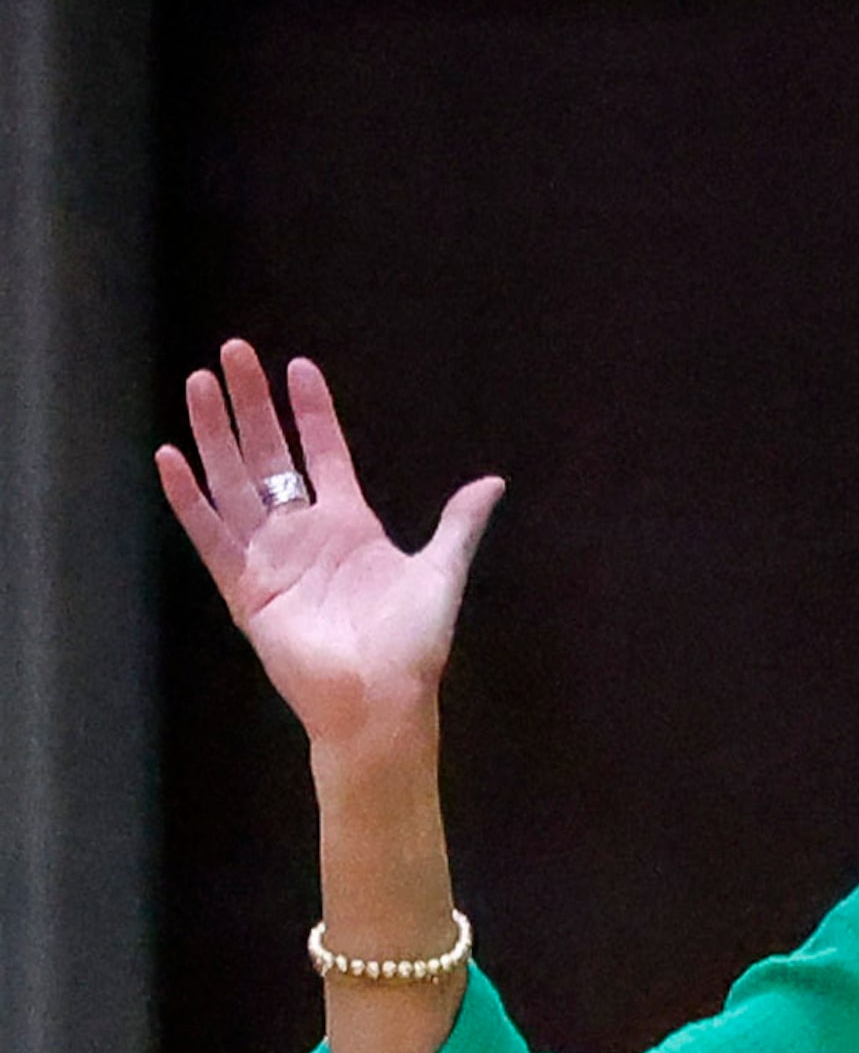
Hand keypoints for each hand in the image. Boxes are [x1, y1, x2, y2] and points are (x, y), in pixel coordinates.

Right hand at [155, 340, 503, 757]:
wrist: (382, 701)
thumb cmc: (413, 645)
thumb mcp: (440, 573)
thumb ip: (458, 525)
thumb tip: (492, 482)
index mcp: (349, 526)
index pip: (323, 453)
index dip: (311, 411)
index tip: (297, 366)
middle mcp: (303, 535)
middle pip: (269, 455)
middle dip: (252, 405)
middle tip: (233, 351)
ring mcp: (270, 559)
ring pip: (233, 483)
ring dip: (215, 434)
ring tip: (199, 383)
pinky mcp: (245, 589)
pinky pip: (209, 536)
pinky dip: (189, 499)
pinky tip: (171, 457)